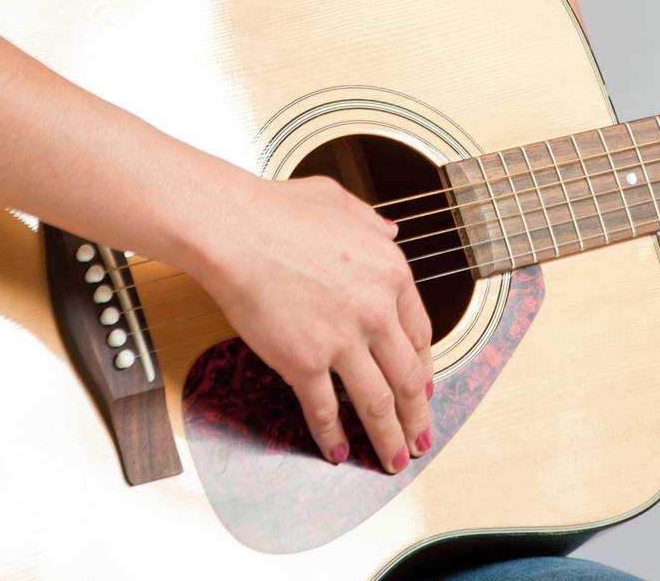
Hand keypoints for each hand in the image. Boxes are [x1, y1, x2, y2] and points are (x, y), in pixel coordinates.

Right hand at [195, 168, 433, 472]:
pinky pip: (324, 409)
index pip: (420, 331)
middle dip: (416, 413)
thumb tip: (391, 232)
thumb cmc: (280, 210)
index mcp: (391, 272)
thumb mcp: (343, 201)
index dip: (423, 364)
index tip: (423, 383)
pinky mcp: (305, 363)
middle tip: (420, 435)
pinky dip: (331, 434)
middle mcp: (376, 310)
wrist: (236, 230)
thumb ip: (373, 223)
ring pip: (377, 402)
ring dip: (387, 437)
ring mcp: (343, 340)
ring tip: (392, 458)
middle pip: (407, 375)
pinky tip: (336, 450)